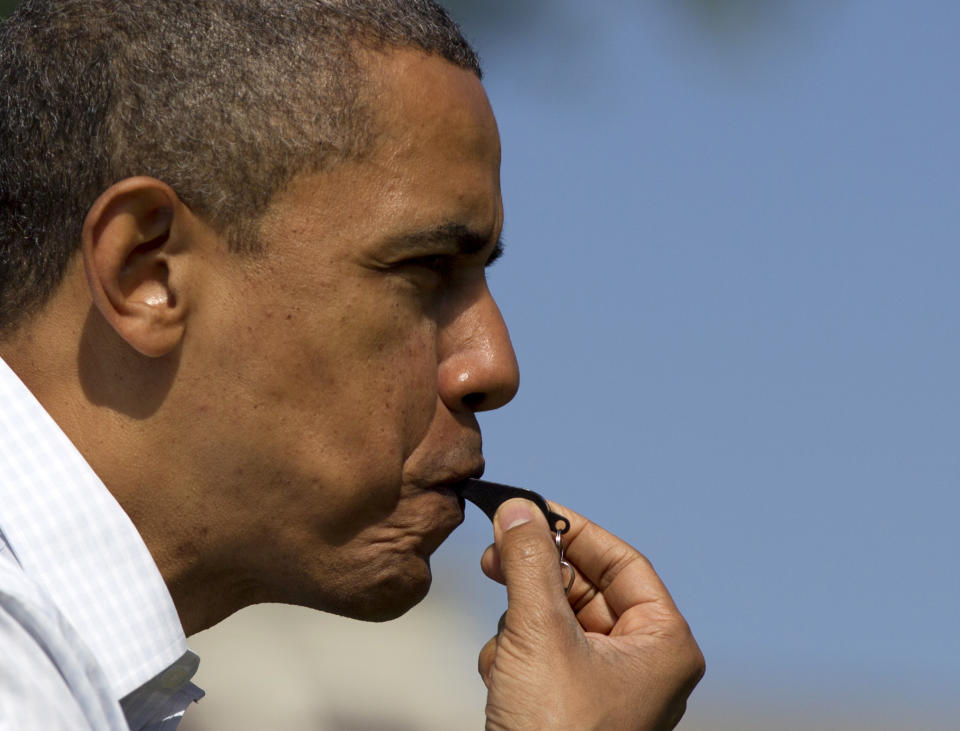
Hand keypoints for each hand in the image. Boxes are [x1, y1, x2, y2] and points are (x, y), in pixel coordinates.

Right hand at [478, 498, 703, 729]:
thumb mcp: (540, 633)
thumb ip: (529, 563)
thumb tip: (518, 508)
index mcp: (662, 643)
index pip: (621, 562)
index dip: (574, 532)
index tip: (530, 512)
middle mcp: (641, 662)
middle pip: (583, 588)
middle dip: (535, 579)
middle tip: (493, 557)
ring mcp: (606, 687)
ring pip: (555, 620)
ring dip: (518, 626)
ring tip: (506, 654)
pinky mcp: (571, 705)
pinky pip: (541, 654)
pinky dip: (514, 657)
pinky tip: (501, 680)